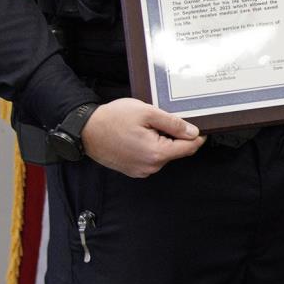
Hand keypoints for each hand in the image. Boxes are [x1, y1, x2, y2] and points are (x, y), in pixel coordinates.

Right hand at [81, 98, 203, 176]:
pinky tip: (138, 135)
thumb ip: (173, 123)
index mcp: (156, 154)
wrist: (84, 130)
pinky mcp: (132, 169)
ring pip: (163, 154)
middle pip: (176, 151)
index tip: (199, 126)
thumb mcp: (147, 113)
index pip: (189, 148)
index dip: (197, 136)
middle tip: (162, 120)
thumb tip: (193, 132)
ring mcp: (140, 170)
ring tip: (145, 127)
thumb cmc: (112, 119)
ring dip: (161, 141)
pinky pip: (150, 158)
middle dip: (175, 136)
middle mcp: (150, 167)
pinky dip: (150, 147)